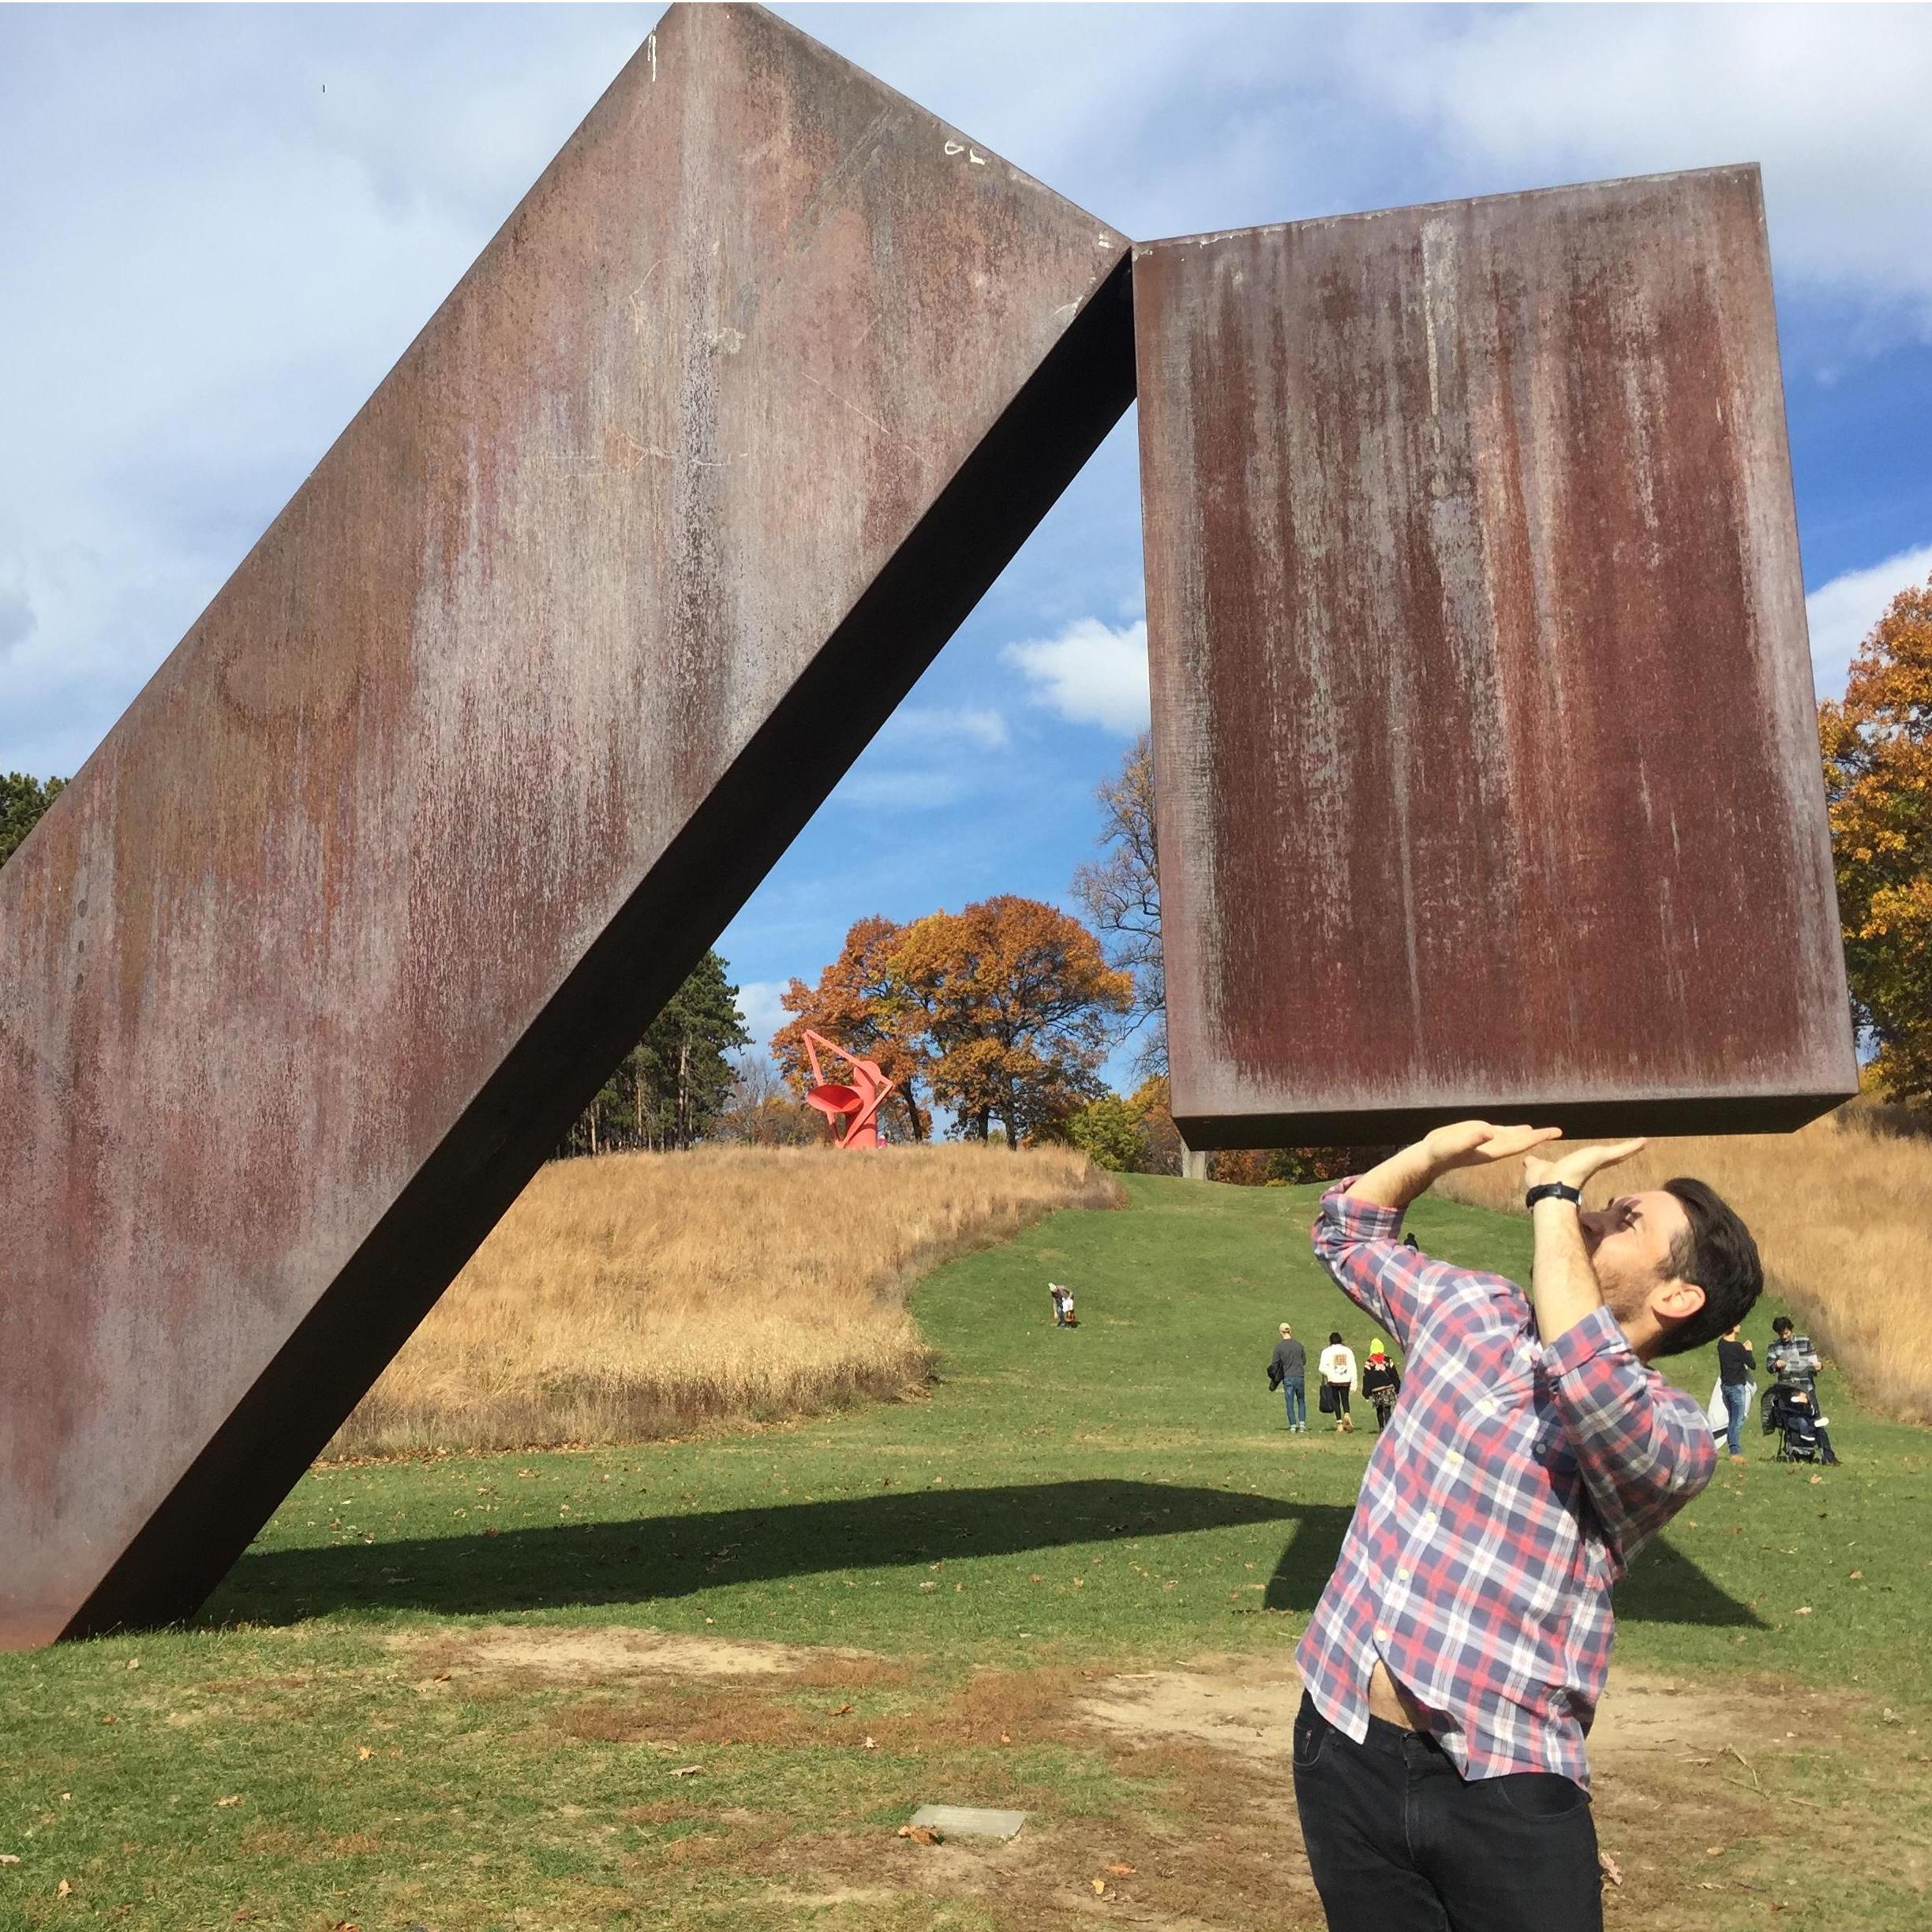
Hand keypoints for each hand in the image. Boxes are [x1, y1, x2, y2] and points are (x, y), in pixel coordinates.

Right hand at [1421, 1120, 1562, 1172]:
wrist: (1430, 1157)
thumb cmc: (1441, 1152)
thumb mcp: (1456, 1144)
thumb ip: (1472, 1139)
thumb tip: (1490, 1132)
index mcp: (1492, 1149)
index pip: (1521, 1143)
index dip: (1537, 1137)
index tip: (1555, 1133)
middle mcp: (1494, 1146)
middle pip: (1522, 1141)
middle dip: (1539, 1136)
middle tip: (1559, 1131)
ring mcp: (1488, 1141)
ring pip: (1514, 1137)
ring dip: (1529, 1135)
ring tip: (1545, 1132)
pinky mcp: (1480, 1135)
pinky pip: (1502, 1133)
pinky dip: (1514, 1130)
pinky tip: (1521, 1129)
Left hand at [1523, 1138, 1646, 1195]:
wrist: (1549, 1186)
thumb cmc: (1541, 1180)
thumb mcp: (1536, 1166)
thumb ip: (1535, 1163)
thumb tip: (1528, 1161)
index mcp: (1578, 1168)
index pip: (1593, 1161)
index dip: (1601, 1158)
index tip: (1607, 1154)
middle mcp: (1590, 1165)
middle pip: (1610, 1158)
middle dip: (1621, 1153)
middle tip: (1634, 1147)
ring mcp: (1598, 1161)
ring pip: (1618, 1154)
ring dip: (1631, 1148)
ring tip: (1644, 1142)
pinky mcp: (1601, 1156)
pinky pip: (1621, 1150)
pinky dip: (1633, 1146)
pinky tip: (1645, 1141)